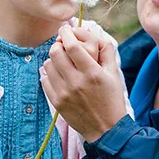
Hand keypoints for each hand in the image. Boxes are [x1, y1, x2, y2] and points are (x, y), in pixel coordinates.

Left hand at [42, 25, 127, 142]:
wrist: (106, 129)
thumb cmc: (112, 99)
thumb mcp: (114, 74)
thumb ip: (106, 51)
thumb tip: (94, 32)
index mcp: (92, 73)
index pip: (72, 45)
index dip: (66, 33)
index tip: (65, 29)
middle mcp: (76, 82)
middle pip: (56, 53)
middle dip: (58, 45)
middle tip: (63, 45)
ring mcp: (64, 93)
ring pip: (48, 65)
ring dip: (54, 59)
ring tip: (63, 62)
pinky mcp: (56, 102)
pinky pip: (44, 79)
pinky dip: (49, 74)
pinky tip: (59, 75)